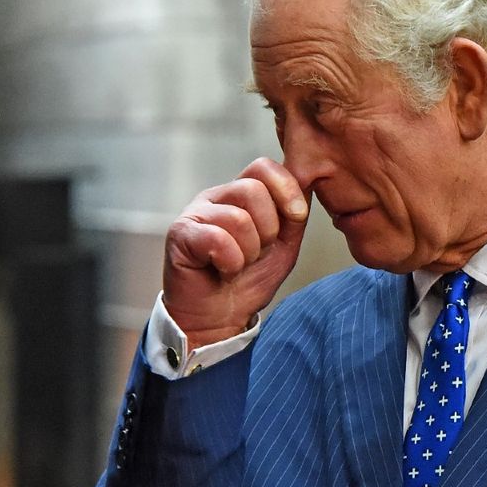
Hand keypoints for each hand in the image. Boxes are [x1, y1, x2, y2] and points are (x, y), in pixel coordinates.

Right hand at [162, 158, 309, 348]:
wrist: (218, 319)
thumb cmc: (248, 281)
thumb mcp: (284, 244)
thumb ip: (294, 213)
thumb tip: (307, 181)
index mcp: (241, 194)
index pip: (264, 166)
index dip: (286, 188)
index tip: (297, 216)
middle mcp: (217, 196)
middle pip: (253, 189)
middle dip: (268, 230)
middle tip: (256, 253)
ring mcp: (195, 212)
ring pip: (237, 218)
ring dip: (248, 252)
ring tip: (237, 265)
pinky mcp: (180, 233)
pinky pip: (217, 239)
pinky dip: (230, 263)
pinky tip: (222, 271)